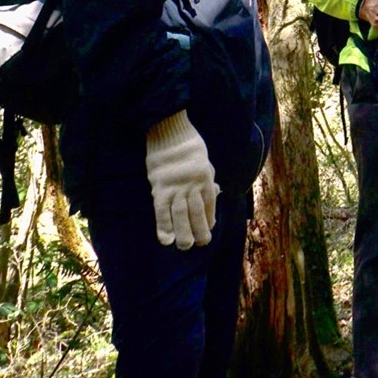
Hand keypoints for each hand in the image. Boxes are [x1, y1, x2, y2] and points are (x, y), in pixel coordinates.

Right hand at [145, 111, 217, 249]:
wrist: (169, 131)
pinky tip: (166, 240)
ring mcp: (176, 189)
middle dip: (200, 231)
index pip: (209, 204)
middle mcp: (193, 186)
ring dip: (183, 234)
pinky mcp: (160, 189)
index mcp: (206, 178)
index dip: (209, 219)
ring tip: (185, 246)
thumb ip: (209, 178)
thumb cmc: (188, 145)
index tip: (209, 229)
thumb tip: (217, 193)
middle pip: (197, 214)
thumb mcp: (205, 160)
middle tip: (200, 244)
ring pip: (181, 217)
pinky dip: (164, 227)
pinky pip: (162, 212)